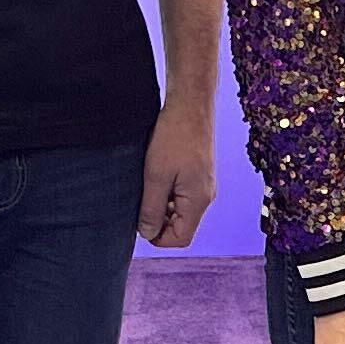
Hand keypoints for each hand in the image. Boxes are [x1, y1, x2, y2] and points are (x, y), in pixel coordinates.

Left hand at [140, 93, 216, 248]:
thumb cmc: (174, 137)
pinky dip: (166, 193)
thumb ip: (151, 209)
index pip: (181, 238)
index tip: (139, 223)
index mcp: (198, 201)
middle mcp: (205, 196)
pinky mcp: (198, 174)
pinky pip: (182, 195)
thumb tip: (147, 234)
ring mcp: (203, 185)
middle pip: (181, 226)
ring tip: (145, 185)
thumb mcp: (155, 176)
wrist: (191, 104)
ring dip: (160, 206)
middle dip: (158, 221)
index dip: (158, 238)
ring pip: (179, 210)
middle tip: (138, 201)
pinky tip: (154, 176)